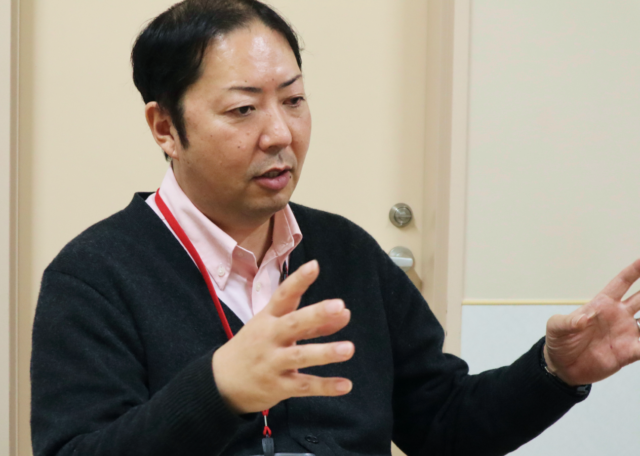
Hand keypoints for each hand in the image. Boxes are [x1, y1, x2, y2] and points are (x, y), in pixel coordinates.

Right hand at [212, 260, 353, 413]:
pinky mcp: (277, 386)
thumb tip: (345, 313)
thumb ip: (312, 323)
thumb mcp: (276, 328)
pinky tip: (346, 385)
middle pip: (293, 323)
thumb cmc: (256, 347)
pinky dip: (325, 386)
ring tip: (349, 348)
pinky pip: (303, 386)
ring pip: (300, 356)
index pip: (283, 296)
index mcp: (268, 318)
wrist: (222, 382)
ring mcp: (272, 362)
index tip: (314, 265)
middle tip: (339, 305)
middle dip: (316, 314)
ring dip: (325, 352)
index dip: (298, 281)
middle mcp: (269, 337)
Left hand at [544, 259, 639, 385]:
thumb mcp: (556, 328)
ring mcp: (626, 333)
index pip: (622, 283)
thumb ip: (568, 322)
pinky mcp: (629, 352)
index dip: (634, 270)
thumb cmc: (559, 342)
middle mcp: (618, 316)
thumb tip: (582, 319)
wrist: (562, 367)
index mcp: (602, 304)